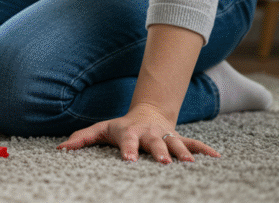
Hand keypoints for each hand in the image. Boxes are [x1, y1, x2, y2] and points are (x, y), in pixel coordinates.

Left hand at [57, 103, 220, 163]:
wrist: (147, 113)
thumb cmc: (120, 127)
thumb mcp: (100, 129)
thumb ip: (81, 138)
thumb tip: (61, 149)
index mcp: (129, 132)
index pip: (127, 141)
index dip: (128, 150)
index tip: (128, 161)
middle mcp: (149, 134)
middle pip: (155, 143)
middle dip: (160, 152)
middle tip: (165, 163)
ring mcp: (166, 135)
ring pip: (176, 143)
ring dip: (184, 152)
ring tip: (190, 164)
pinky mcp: (179, 138)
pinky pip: (194, 142)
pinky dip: (205, 149)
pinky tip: (217, 158)